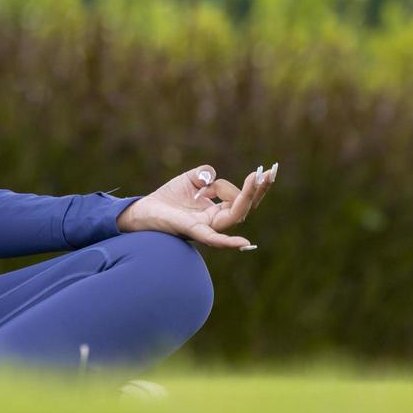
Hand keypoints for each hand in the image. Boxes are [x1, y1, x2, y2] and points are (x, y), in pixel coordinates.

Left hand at [116, 162, 277, 249]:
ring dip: (247, 198)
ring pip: (234, 217)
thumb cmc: (168, 198)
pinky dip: (228, 243)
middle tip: (268, 173)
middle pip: (244, 208)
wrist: (143, 210)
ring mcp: (206, 227)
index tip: (269, 169)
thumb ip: (205, 174)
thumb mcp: (190, 179)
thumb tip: (212, 180)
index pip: (243, 198)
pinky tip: (244, 243)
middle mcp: (216, 221)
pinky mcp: (192, 231)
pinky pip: (213, 239)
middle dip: (258, 190)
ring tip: (255, 179)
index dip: (257, 186)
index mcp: (217, 210)